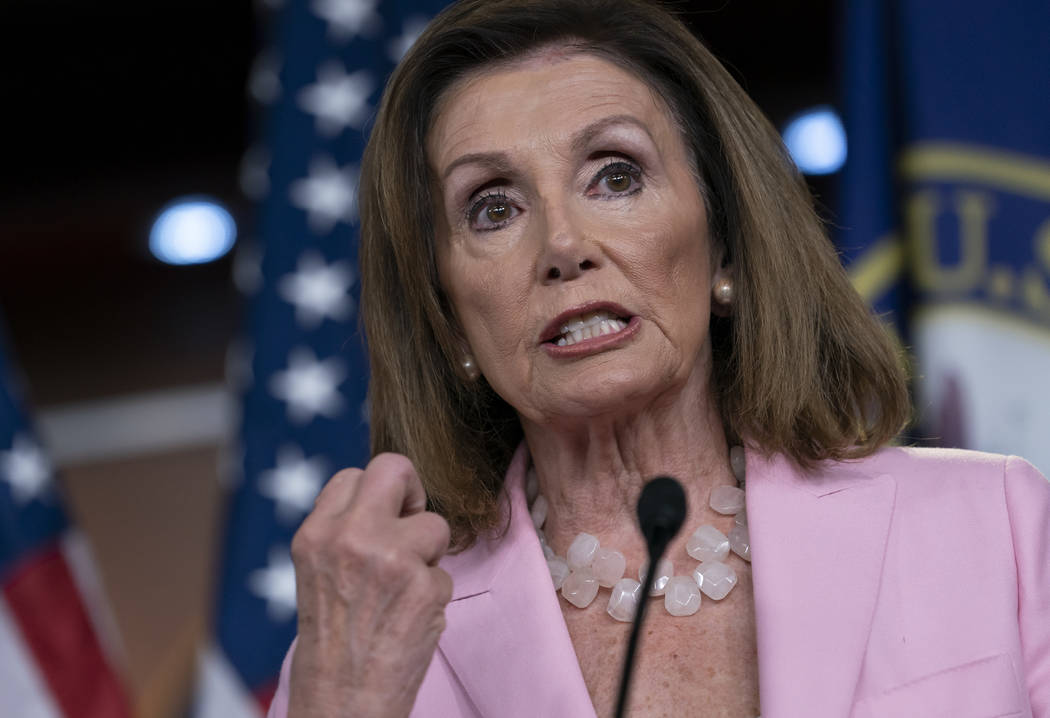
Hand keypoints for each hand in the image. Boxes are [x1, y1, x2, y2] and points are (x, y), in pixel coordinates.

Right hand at [287, 453, 452, 717]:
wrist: (341, 701)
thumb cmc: (332, 642)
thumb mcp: (317, 573)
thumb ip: (345, 533)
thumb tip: (387, 501)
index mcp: (316, 534)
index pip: (354, 475)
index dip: (376, 496)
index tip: (382, 519)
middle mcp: (351, 538)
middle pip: (396, 468)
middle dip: (412, 491)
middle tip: (412, 524)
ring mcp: (391, 559)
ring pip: (435, 525)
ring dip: (428, 556)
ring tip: (402, 592)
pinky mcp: (425, 586)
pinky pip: (445, 573)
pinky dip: (433, 596)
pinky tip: (408, 621)